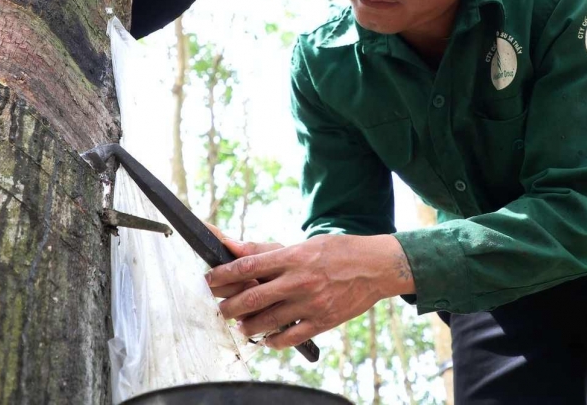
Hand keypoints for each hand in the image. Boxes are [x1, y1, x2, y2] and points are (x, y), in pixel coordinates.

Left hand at [205, 233, 414, 349]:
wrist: (376, 266)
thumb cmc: (340, 251)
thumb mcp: (305, 244)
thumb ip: (269, 251)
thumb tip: (236, 249)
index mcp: (293, 257)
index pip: (248, 267)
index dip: (223, 275)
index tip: (209, 280)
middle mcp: (298, 280)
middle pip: (252, 298)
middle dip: (229, 306)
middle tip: (219, 310)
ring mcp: (310, 303)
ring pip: (267, 321)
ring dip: (247, 326)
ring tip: (240, 325)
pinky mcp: (322, 321)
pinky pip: (289, 337)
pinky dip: (272, 341)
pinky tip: (266, 339)